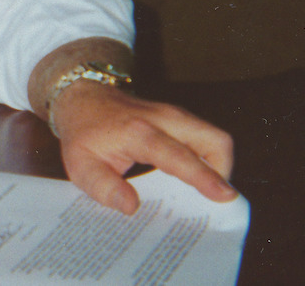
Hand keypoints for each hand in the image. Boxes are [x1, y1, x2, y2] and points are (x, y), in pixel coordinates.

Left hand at [51, 81, 236, 214]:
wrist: (82, 97)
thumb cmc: (83, 133)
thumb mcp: (81, 165)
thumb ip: (104, 187)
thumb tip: (131, 207)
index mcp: (139, 132)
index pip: (179, 155)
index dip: (203, 176)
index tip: (224, 196)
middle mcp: (164, 119)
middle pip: (214, 140)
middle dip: (223, 172)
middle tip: (214, 201)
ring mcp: (175, 115)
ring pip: (214, 137)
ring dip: (217, 166)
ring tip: (204, 194)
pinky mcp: (179, 118)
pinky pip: (205, 138)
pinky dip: (208, 159)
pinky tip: (195, 180)